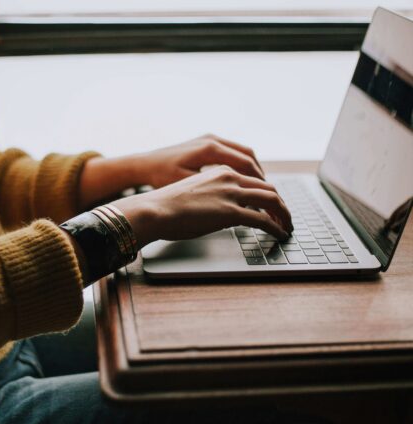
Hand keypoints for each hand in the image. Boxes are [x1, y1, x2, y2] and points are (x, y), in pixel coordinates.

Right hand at [111, 165, 292, 247]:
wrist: (154, 209)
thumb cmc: (166, 205)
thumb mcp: (193, 193)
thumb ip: (212, 196)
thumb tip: (219, 212)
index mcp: (220, 171)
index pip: (253, 179)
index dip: (267, 193)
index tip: (271, 205)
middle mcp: (229, 177)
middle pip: (268, 187)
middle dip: (281, 204)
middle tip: (285, 217)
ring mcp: (231, 194)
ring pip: (271, 200)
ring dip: (284, 215)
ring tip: (287, 226)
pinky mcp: (231, 212)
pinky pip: (263, 219)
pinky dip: (276, 227)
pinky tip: (280, 234)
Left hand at [132, 134, 264, 187]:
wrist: (144, 164)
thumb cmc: (161, 177)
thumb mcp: (187, 186)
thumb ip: (213, 191)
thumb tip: (239, 202)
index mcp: (210, 149)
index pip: (246, 164)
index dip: (259, 182)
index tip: (266, 197)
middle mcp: (212, 140)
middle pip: (248, 156)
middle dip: (260, 176)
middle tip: (269, 194)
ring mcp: (209, 139)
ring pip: (242, 152)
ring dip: (253, 170)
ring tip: (259, 189)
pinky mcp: (206, 143)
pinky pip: (232, 152)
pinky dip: (242, 166)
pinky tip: (243, 180)